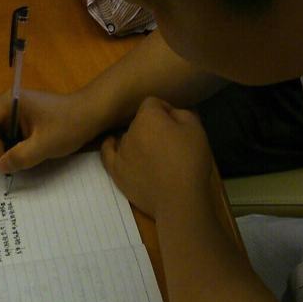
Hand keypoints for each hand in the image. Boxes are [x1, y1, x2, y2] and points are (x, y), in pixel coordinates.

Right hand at [0, 89, 102, 173]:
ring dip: (1, 150)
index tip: (8, 156)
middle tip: (13, 159)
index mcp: (9, 102)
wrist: (90, 116)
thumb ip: (21, 156)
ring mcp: (12, 113)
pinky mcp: (19, 123)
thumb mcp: (46, 144)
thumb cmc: (70, 125)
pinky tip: (27, 153)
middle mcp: (7, 104)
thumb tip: (1, 167)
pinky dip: (10, 149)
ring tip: (22, 157)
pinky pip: (3, 137)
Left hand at [101, 97, 213, 218]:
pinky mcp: (116, 171)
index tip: (176, 124)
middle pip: (140, 121)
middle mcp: (129, 131)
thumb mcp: (195, 127)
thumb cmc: (190, 161)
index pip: (152, 103)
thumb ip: (180, 112)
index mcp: (148, 117)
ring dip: (138, 140)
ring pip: (127, 137)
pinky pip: (107, 153)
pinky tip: (113, 144)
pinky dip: (110, 147)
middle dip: (152, 127)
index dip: (165, 111)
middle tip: (168, 143)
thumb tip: (169, 113)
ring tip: (153, 155)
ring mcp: (120, 152)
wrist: (178, 198)